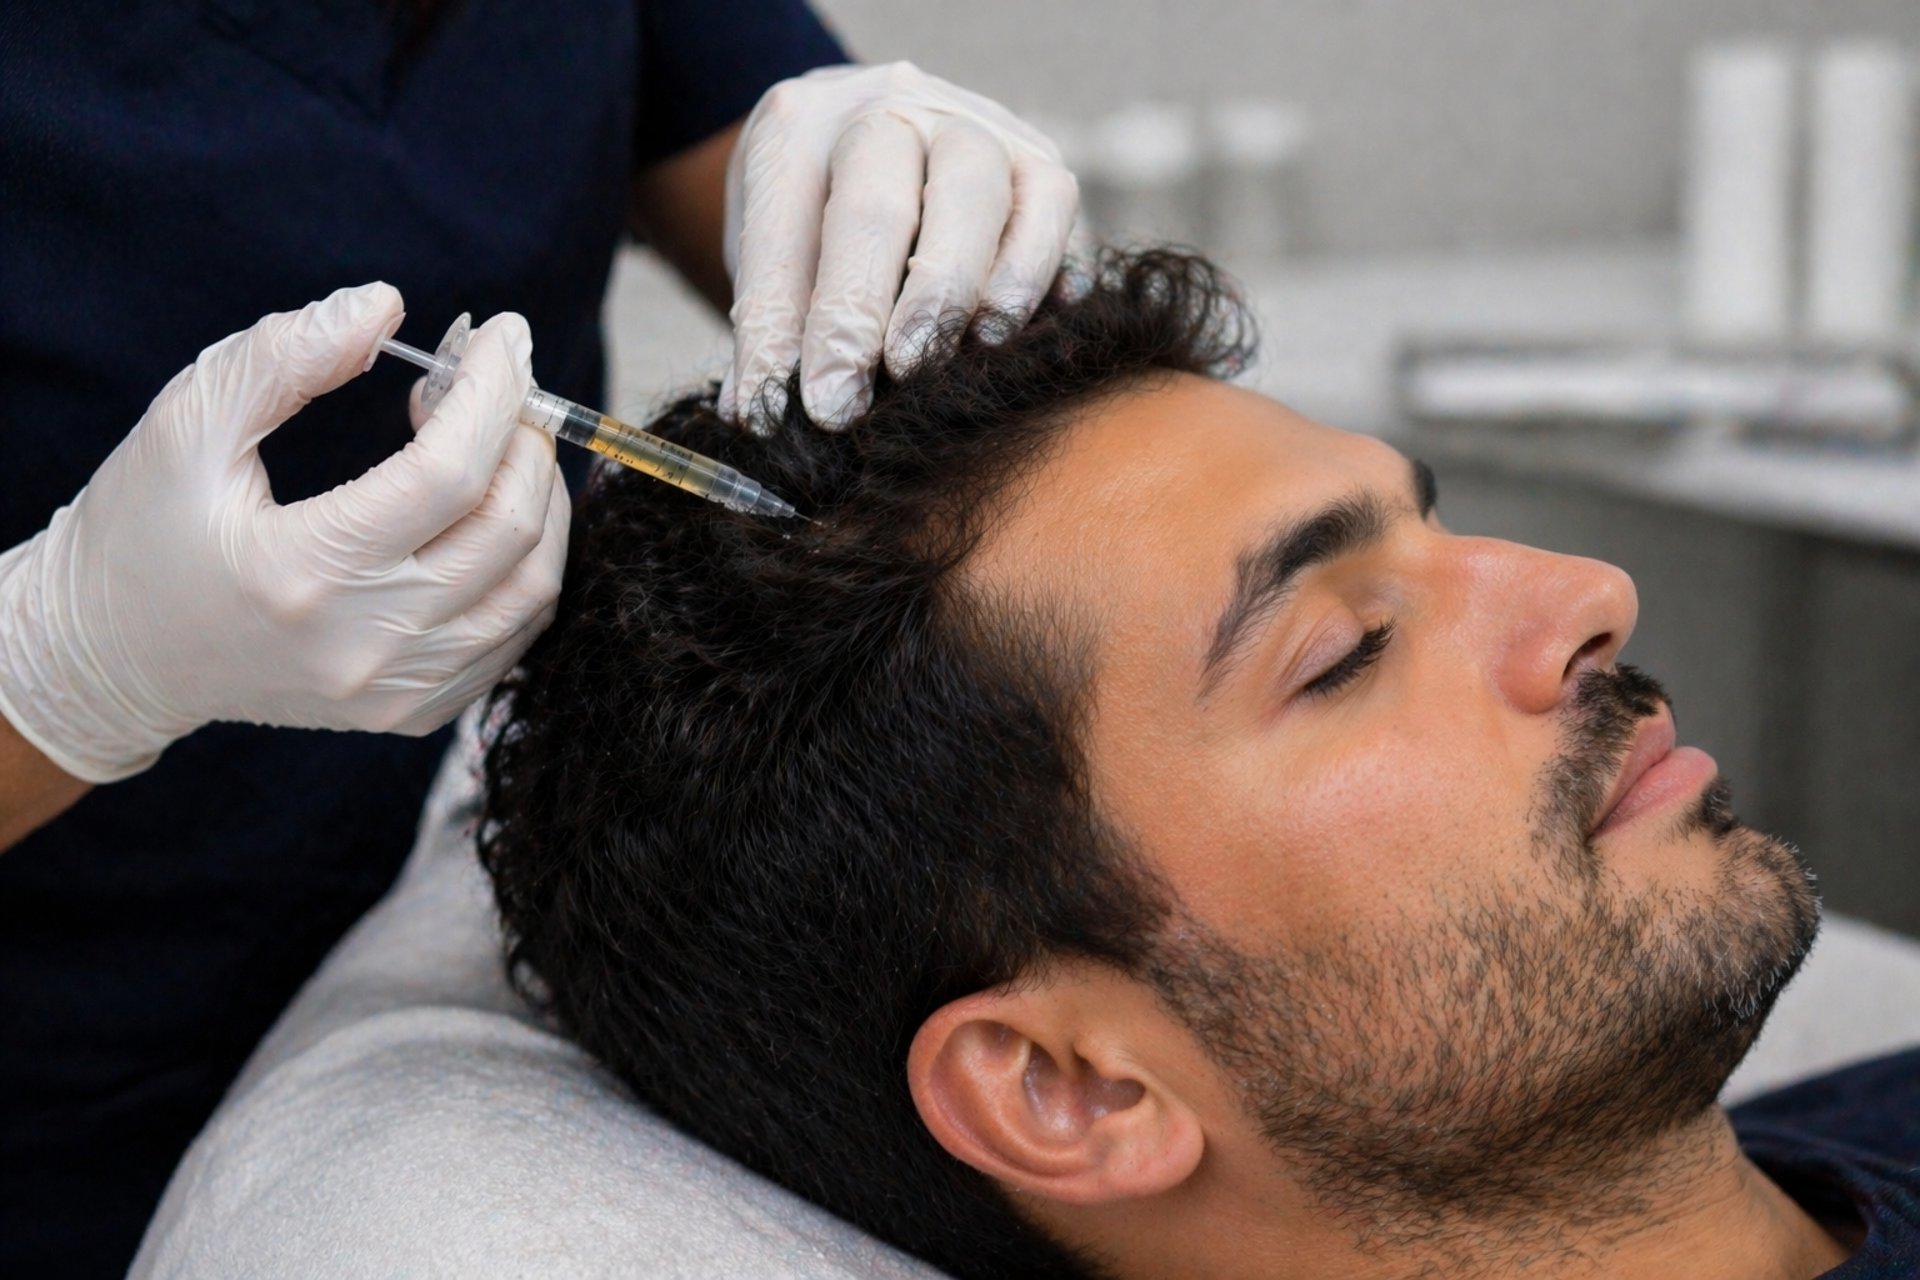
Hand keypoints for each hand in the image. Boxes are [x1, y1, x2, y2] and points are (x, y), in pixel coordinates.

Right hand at [0, 284, 568, 782]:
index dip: (494, 391)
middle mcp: (362, 645)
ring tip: (495, 440)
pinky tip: (489, 510)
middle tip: (498, 381)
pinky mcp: (410, 711)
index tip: (505, 332)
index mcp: (302, 572)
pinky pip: (517, 634)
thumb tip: (385, 307)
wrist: (110, 658)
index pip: (449, 474)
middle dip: (526, 435)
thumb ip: (285, 356)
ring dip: (541, 497)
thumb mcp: (187, 423)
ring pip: (534, 588)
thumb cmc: (143, 530)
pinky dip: (529, 561)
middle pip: (509, 530)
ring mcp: (394, 690)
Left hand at [720, 61, 1078, 426]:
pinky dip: (1034, 276)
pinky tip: (1012, 334)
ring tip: (938, 368)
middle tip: (853, 402)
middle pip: (877, 207)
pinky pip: (1050, 209)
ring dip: (958, 294)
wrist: (875, 132)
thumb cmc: (817, 211)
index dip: (785, 332)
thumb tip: (762, 415)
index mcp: (796, 129)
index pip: (783, 236)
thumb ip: (772, 327)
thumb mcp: (773, 253)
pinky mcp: (1038, 158)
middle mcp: (886, 110)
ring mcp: (970, 126)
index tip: (788, 413)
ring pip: (974, 195)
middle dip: (861, 316)